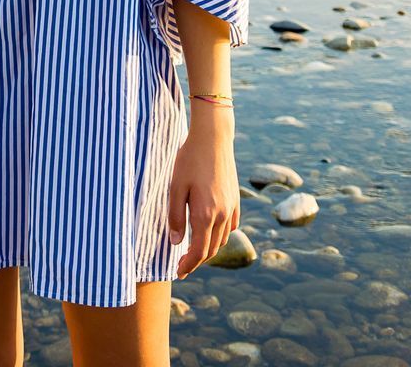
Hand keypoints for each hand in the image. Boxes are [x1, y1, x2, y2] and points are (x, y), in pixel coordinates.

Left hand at [167, 126, 239, 278]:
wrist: (213, 138)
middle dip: (197, 260)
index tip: (179, 272)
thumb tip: (175, 242)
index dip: (188, 265)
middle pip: (211, 249)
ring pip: (222, 239)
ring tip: (194, 248)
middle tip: (183, 264)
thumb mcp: (175, 186)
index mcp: (205, 215)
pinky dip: (220, 235)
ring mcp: (231, 207)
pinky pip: (230, 226)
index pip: (198, 251)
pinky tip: (210, 231)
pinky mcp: (235, 199)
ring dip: (209, 248)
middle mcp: (222, 215)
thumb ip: (175, 216)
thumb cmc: (189, 160)